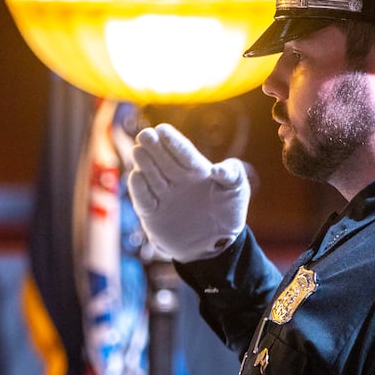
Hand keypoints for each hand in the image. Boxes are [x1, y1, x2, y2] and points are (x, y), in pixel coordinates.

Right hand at [127, 122, 251, 261]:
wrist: (216, 245)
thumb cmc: (228, 213)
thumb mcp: (238, 190)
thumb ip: (233, 174)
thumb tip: (216, 169)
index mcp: (196, 170)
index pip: (182, 152)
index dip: (172, 141)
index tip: (162, 129)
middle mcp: (176, 180)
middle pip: (163, 160)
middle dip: (153, 147)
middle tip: (145, 135)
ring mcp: (163, 195)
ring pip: (151, 176)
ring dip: (144, 163)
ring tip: (138, 150)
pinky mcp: (152, 214)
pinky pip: (143, 199)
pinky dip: (139, 189)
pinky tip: (136, 176)